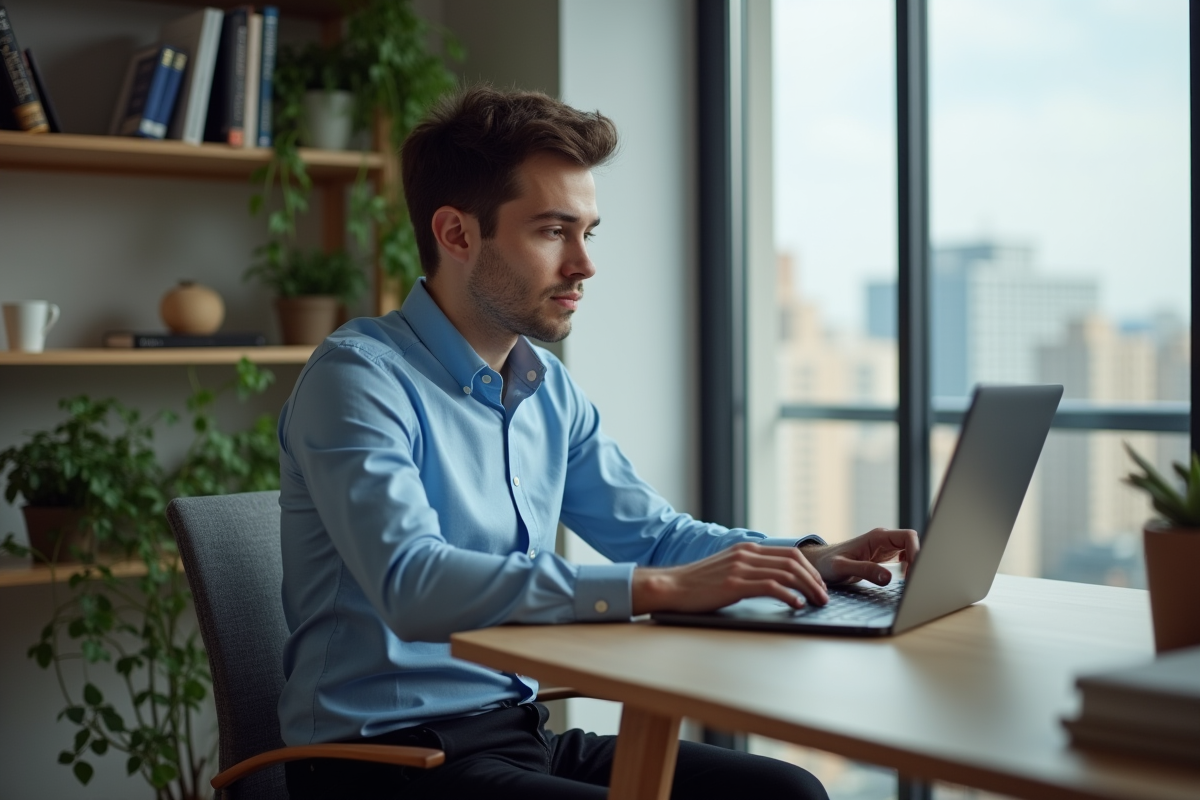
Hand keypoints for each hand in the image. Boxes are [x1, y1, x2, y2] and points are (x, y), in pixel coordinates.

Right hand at [632, 542, 827, 614]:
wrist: (671, 587)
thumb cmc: (698, 584)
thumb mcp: (726, 569)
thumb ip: (748, 569)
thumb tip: (773, 581)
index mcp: (746, 549)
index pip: (789, 553)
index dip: (809, 570)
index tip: (818, 585)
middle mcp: (746, 555)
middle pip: (793, 561)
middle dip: (813, 580)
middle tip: (823, 597)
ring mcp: (740, 568)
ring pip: (785, 573)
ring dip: (806, 589)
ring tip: (815, 603)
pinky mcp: (733, 584)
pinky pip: (770, 586)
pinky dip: (788, 595)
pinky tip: (796, 605)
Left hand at [800, 527, 919, 586]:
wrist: (819, 563)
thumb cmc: (828, 563)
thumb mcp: (843, 568)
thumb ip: (865, 570)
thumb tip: (888, 577)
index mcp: (876, 537)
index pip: (908, 537)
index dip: (917, 552)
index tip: (915, 572)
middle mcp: (883, 540)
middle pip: (913, 544)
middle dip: (919, 560)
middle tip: (915, 580)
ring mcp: (885, 547)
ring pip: (911, 551)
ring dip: (916, 564)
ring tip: (912, 582)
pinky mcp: (885, 556)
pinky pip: (905, 558)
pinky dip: (910, 568)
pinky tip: (905, 580)